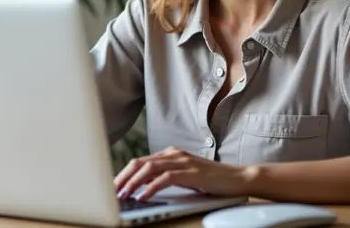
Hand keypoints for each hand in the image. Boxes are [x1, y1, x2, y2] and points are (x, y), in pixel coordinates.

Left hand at [113, 146, 251, 200]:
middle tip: (112, 190)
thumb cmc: (212, 180)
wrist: (237, 178)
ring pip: (149, 169)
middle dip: (123, 176)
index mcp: (171, 153)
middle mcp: (174, 154)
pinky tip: (143, 197)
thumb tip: (142, 185)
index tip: (114, 185)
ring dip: (133, 182)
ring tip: (123, 194)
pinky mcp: (189, 172)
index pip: (141, 161)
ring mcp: (182, 161)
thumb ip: (165, 176)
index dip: (124, 173)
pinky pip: (164, 179)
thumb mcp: (184, 176)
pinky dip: (150, 188)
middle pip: (140, 162)